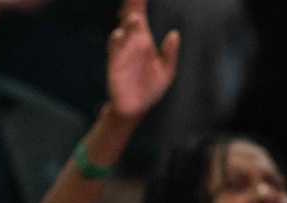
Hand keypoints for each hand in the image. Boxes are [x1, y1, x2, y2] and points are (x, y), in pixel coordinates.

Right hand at [106, 0, 179, 120]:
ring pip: (123, 31)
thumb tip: (174, 34)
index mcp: (143, 39)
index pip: (140, 14)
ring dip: (127, 24)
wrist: (136, 108)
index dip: (139, 1)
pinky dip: (115, 40)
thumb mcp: (167, 72)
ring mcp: (122, 51)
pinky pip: (113, 49)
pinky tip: (119, 34)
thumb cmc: (151, 88)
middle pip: (130, 17)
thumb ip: (170, 54)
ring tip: (134, 18)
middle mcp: (131, 41)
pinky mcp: (114, 64)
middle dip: (131, 5)